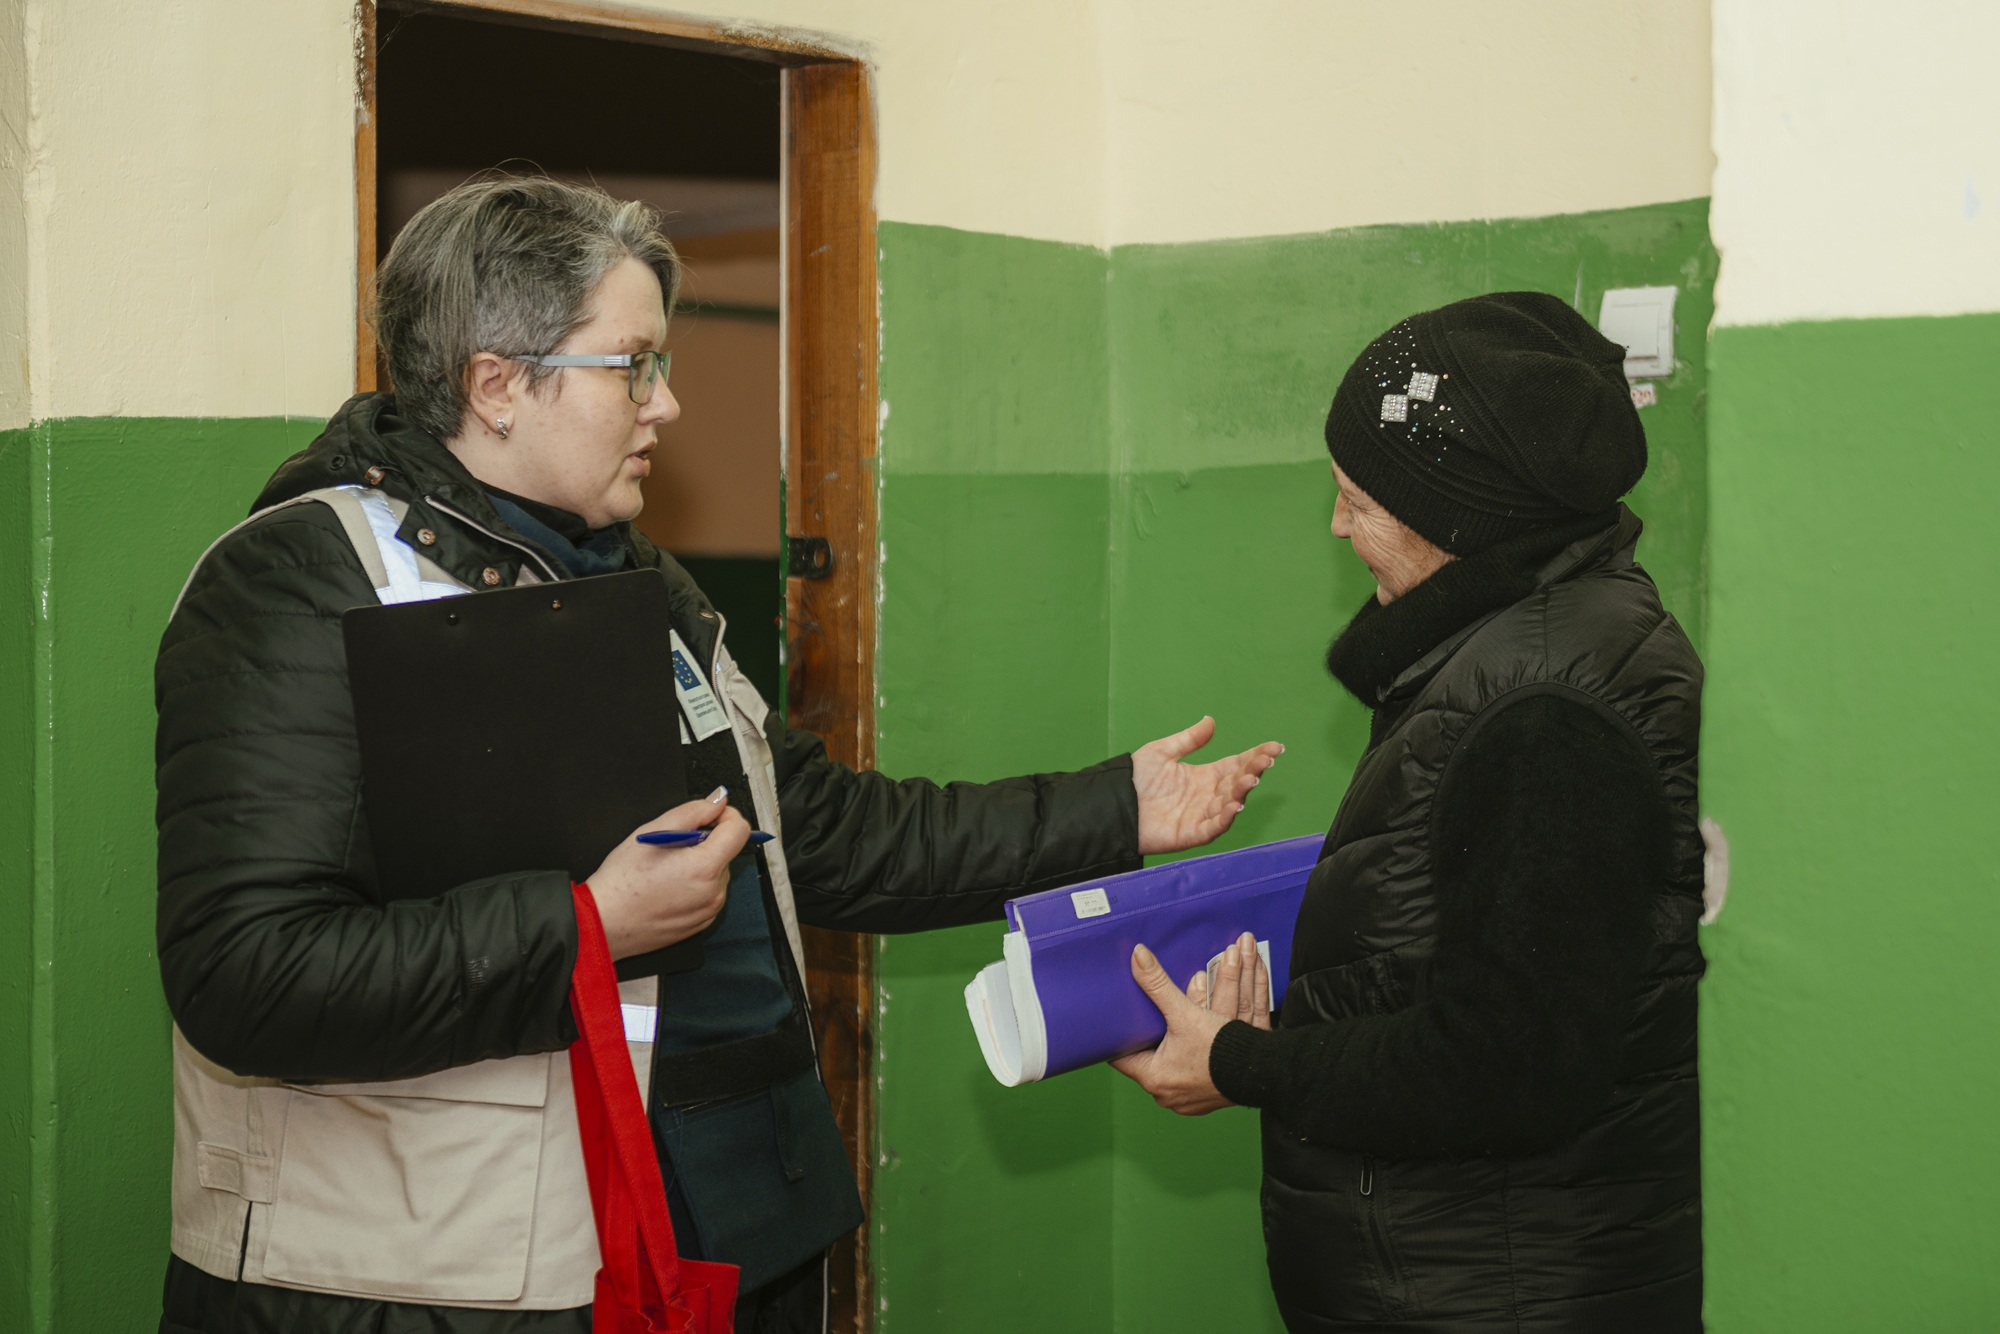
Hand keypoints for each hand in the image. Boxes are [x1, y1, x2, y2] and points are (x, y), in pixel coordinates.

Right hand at [587, 786, 749, 959]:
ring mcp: (709, 911)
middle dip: (705, 842)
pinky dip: (696, 885)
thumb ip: (693, 811)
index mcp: (705, 868)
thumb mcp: (652, 831)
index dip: (725, 816)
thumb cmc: (621, 881)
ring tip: (666, 870)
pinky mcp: (702, 923)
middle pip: (726, 852)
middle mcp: (714, 892)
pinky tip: (668, 887)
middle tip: (672, 847)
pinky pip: (709, 894)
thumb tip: (718, 800)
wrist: (603, 923)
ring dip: (701, 865)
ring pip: (717, 873)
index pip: (739, 830)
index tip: (708, 816)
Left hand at [1110, 932, 1271, 1115]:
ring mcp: (1188, 1100)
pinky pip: (1191, 1073)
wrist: (1265, 1074)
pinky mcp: (1207, 1098)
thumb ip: (1159, 984)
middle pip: (1147, 1060)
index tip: (1118, 1022)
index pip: (1121, 1057)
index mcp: (1153, 1077)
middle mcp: (1167, 1094)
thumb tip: (1138, 956)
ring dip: (1170, 1044)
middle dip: (1149, 1036)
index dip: (1120, 1037)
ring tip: (1168, 1028)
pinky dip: (1190, 1057)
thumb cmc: (1222, 1050)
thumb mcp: (1185, 1012)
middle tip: (1144, 1020)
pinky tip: (1193, 1044)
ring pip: (1170, 1066)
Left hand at [1132, 716, 1283, 854]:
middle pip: (1237, 783)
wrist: (1113, 803)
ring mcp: (1201, 815)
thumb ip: (1189, 740)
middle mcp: (1207, 796)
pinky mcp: (1191, 834)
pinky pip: (1213, 827)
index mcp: (1203, 776)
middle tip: (1264, 761)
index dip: (1255, 756)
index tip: (1274, 747)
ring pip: (1230, 804)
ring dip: (1242, 792)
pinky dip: (1225, 818)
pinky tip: (1234, 805)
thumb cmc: (1135, 779)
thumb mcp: (1162, 751)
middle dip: (1253, 771)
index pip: (1235, 765)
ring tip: (1250, 779)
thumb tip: (1211, 721)